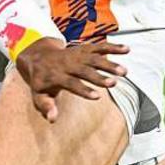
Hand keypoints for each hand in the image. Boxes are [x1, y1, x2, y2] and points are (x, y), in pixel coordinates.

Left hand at [14, 38, 129, 121]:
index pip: (69, 82)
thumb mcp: (38, 95)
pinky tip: (126, 50)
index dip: (82, 89)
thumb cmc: (41, 81)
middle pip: (83, 69)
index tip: (97, 97)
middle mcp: (65, 63)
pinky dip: (112, 47)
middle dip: (98, 76)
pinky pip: (98, 46)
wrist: (37, 57)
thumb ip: (45, 106)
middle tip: (114, 83)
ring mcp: (75, 55)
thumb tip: (52, 118)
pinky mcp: (82, 48)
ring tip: (124, 71)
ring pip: (93, 57)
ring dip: (109, 63)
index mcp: (54, 75)